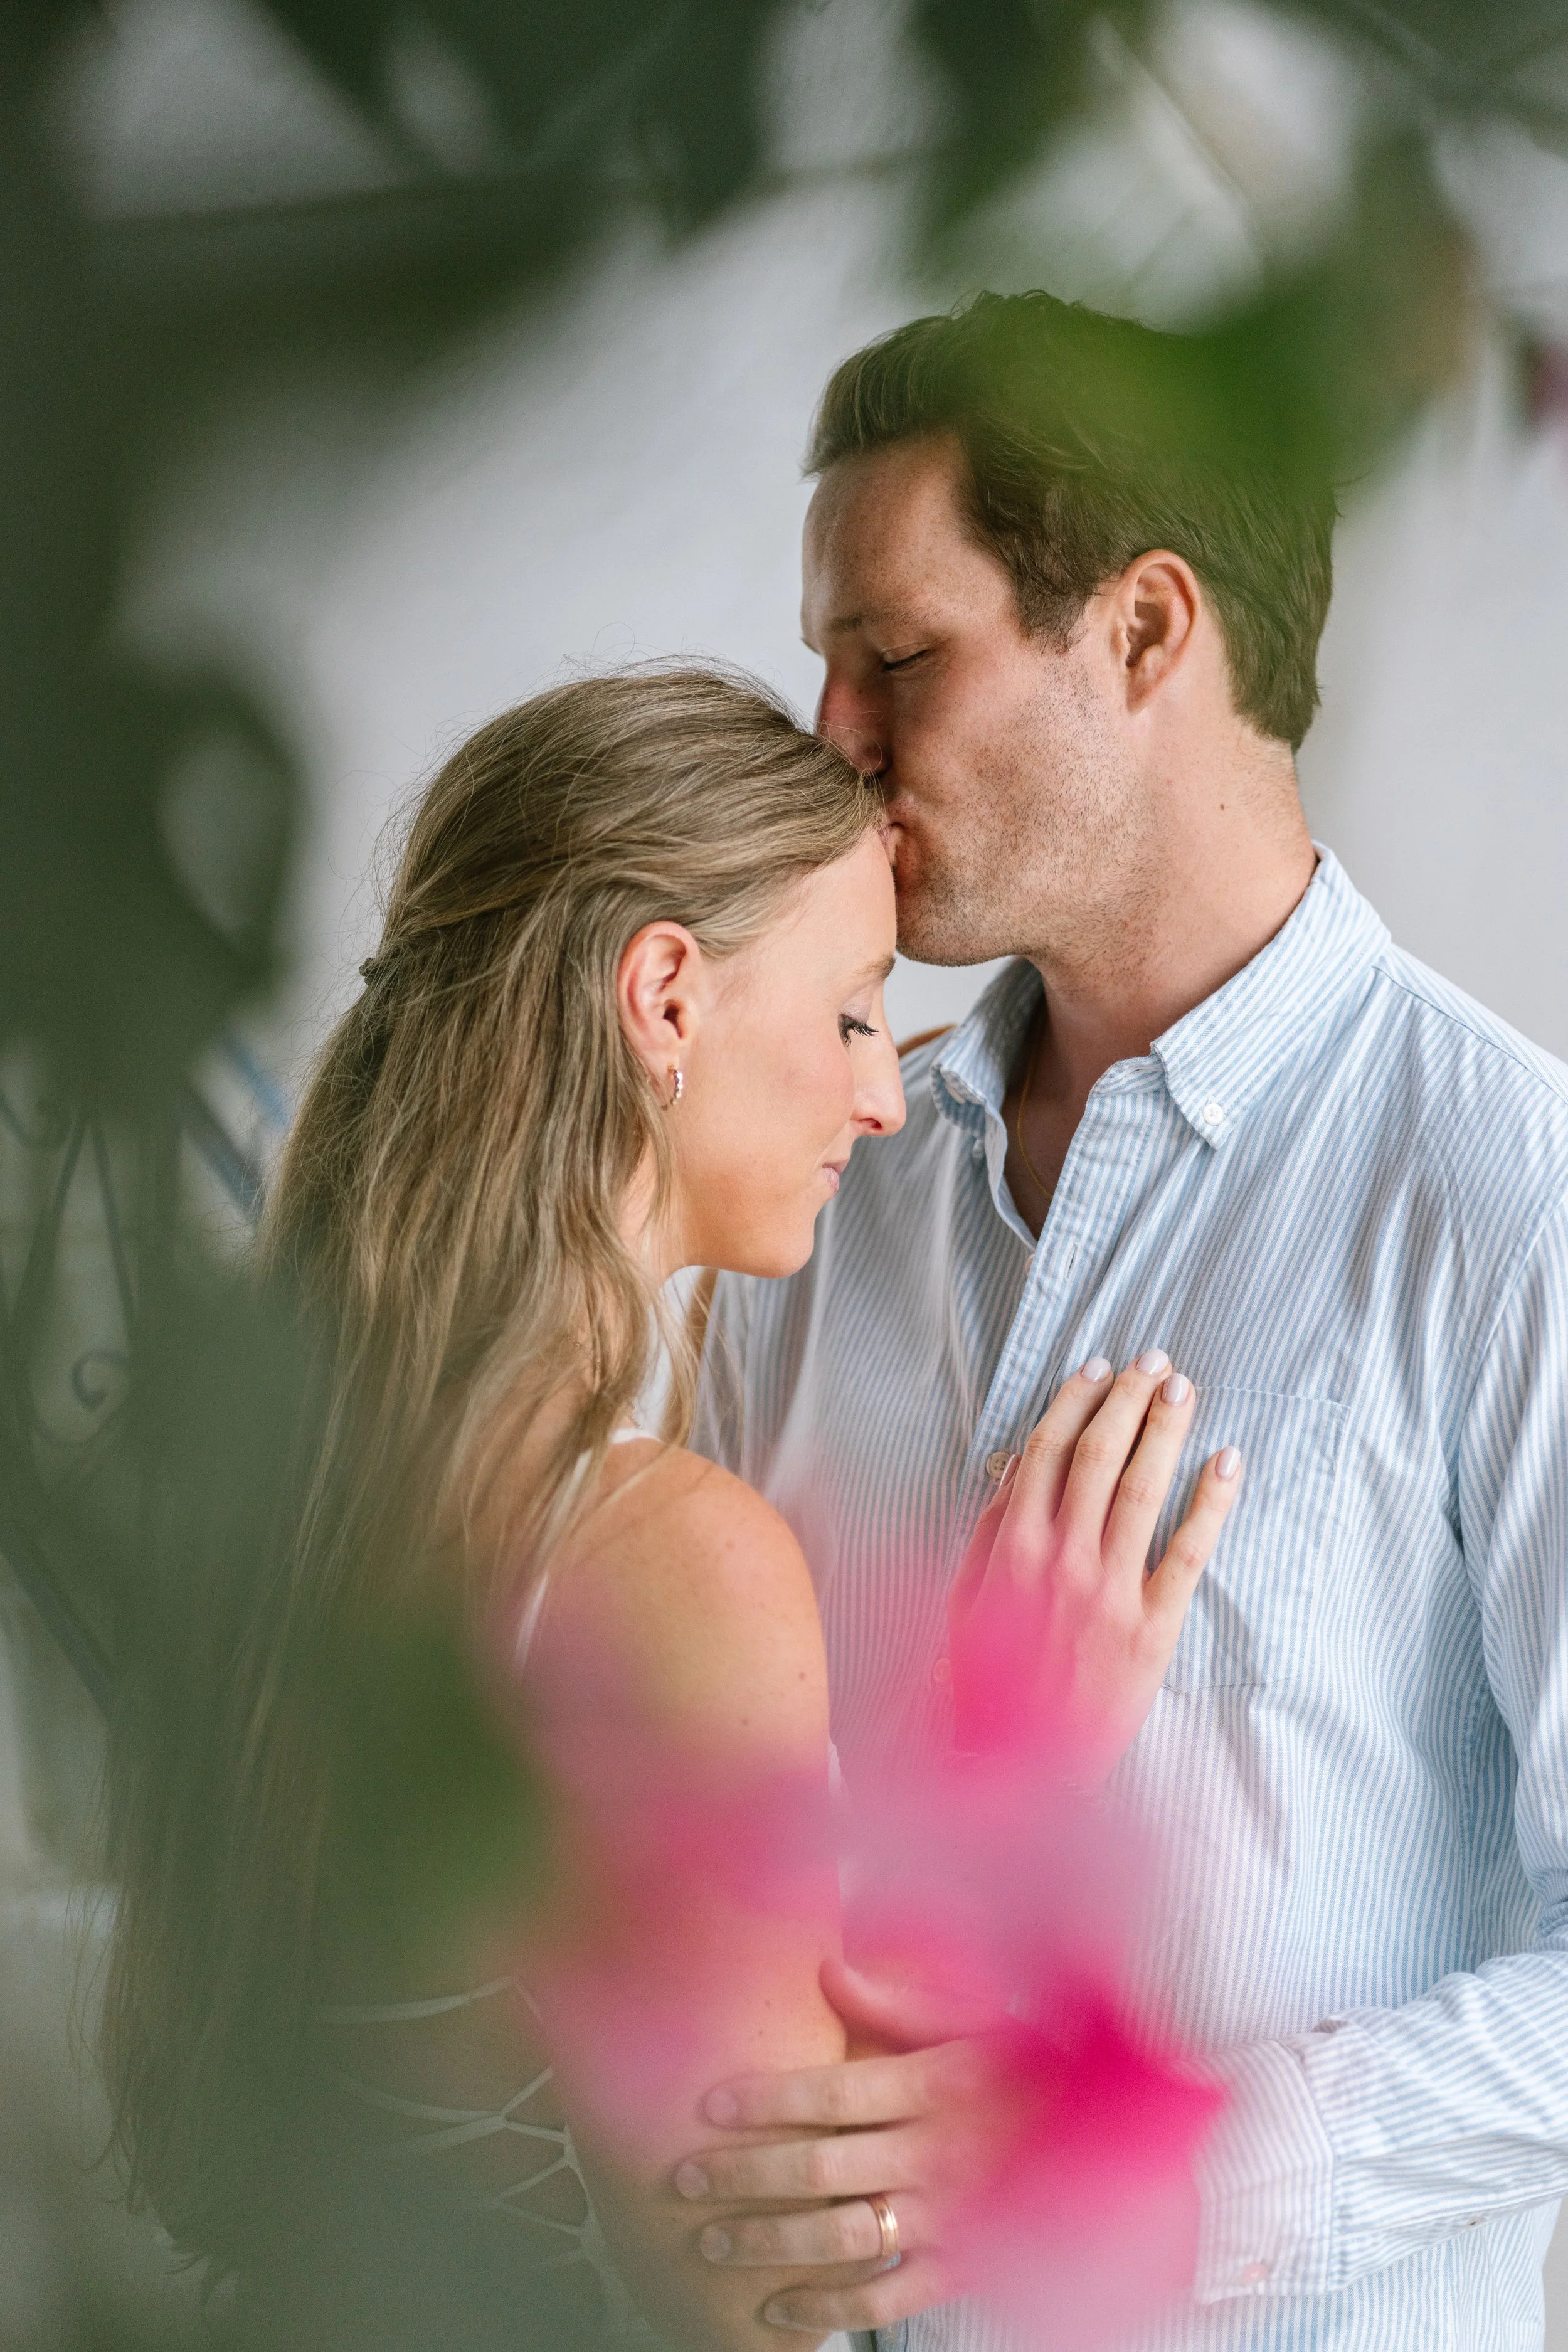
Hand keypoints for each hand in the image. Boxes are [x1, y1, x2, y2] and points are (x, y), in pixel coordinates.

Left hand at [679, 1960, 994, 2332]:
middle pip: (822, 2165)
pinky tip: (776, 2307)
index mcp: (937, 2084)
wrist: (1104, 2138)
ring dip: (769, 2241)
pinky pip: (883, 2300)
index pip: (835, 2091)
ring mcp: (947, 2218)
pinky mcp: (958, 2269)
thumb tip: (825, 1969)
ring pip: (841, 2236)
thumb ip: (896, 2003)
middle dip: (744, 2174)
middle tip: (684, 2178)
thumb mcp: (971, 2019)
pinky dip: (826, 2310)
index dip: (767, 2098)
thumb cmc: (1025, 2066)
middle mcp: (936, 2153)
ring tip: (710, 2241)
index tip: (708, 2105)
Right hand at [948, 1349, 1240, 1775]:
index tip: (1100, 1368)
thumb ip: (989, 1535)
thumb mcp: (964, 1602)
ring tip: (1184, 1392)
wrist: (1009, 1769)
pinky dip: (1210, 1503)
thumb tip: (1016, 1473)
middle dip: (1129, 1400)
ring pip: (1142, 1489)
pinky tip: (1226, 1463)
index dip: (1076, 1402)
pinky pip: (1188, 1553)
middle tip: (1156, 1362)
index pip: (1047, 1452)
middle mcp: (1061, 1561)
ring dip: (1165, 1432)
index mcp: (1010, 1549)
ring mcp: (1109, 1592)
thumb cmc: (982, 1684)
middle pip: (1099, 1457)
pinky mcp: (1151, 1629)